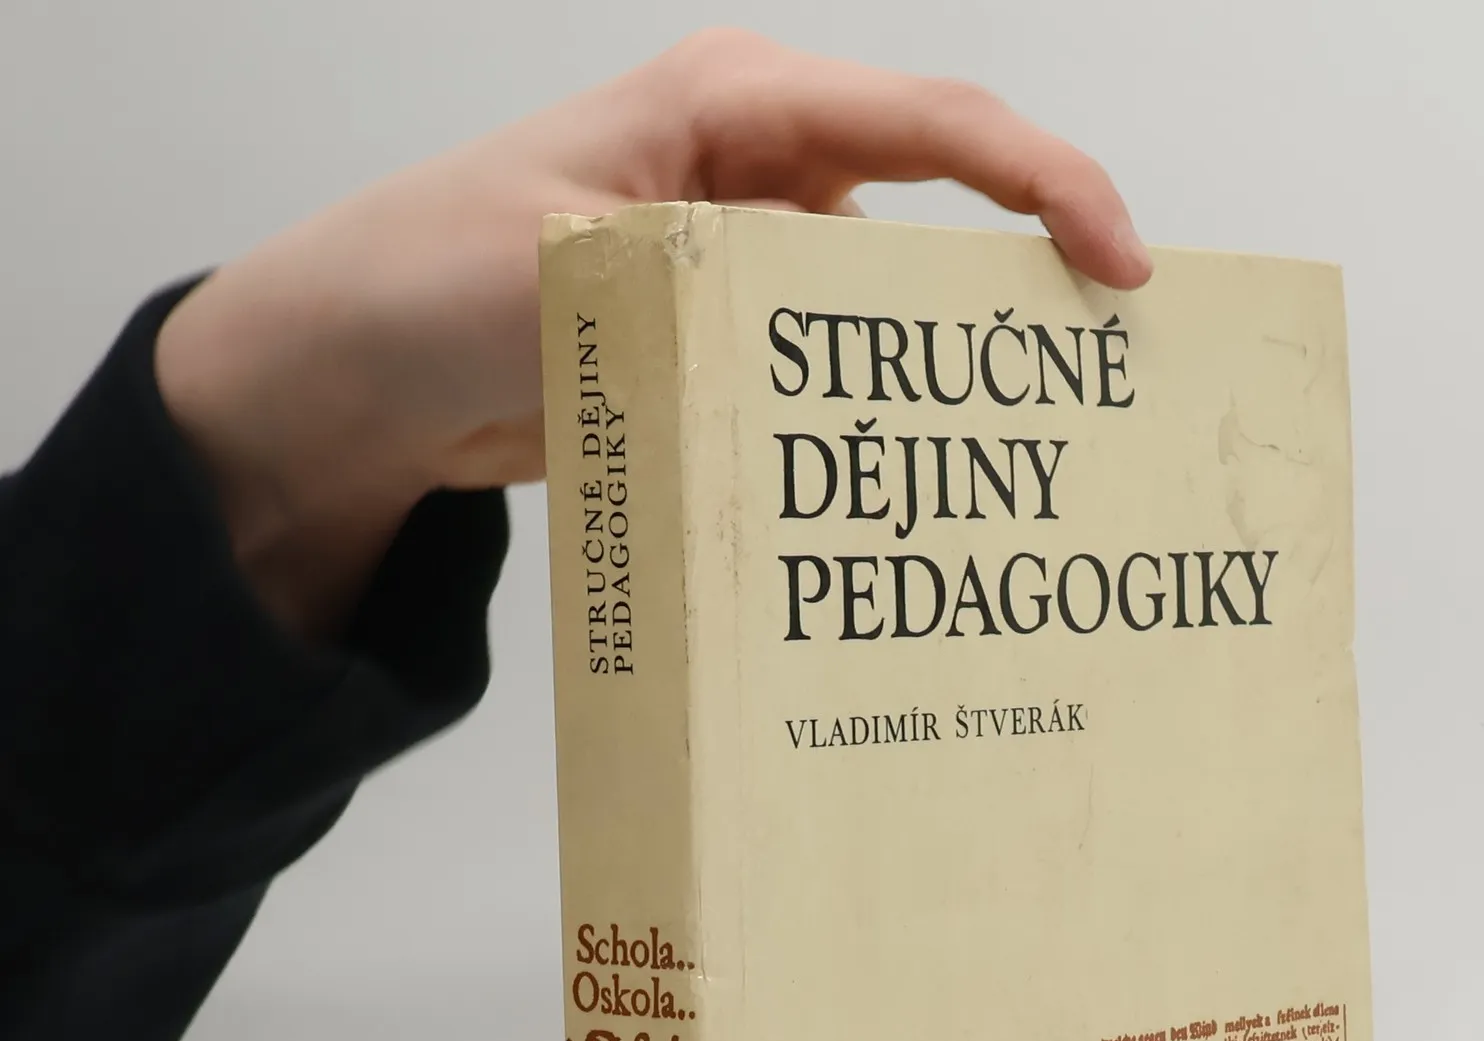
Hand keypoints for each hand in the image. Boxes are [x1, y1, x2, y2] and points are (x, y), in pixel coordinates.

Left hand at [153, 28, 1151, 638]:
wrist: (362, 378)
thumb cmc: (435, 279)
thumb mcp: (581, 264)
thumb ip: (717, 282)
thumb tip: (847, 337)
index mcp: (735, 106)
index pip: (933, 126)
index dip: (1048, 187)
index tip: (1121, 269)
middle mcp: (763, 170)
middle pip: (942, 213)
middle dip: (1027, 291)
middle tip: (1102, 392)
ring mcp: (753, 259)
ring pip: (899, 306)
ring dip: (955, 376)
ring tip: (1023, 463)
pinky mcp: (734, 338)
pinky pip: (839, 371)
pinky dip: (881, 421)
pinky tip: (913, 491)